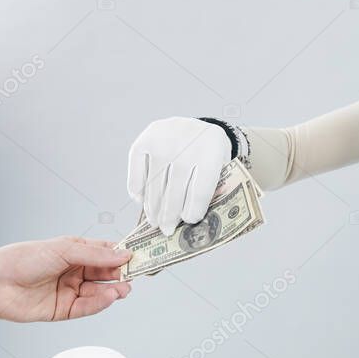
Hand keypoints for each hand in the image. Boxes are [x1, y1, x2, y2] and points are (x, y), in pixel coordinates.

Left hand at [0, 237, 131, 322]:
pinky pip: (87, 307)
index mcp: (76, 252)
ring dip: (114, 290)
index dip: (123, 255)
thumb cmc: (23, 259)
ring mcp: (70, 291)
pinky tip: (109, 297)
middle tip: (137, 275)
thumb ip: (96, 255)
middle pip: (106, 273)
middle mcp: (75, 271)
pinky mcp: (64, 310)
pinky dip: (100, 303)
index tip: (140, 256)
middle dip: (122, 274)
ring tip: (124, 289)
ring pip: (99, 292)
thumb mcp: (64, 249)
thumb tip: (124, 255)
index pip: (107, 253)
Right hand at [127, 117, 230, 234]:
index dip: (193, 212)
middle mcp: (186, 145)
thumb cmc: (210, 155)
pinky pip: (137, 171)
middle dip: (169, 215)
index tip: (188, 222)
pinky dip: (138, 189)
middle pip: (174, 190)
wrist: (199, 127)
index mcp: (211, 152)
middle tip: (166, 230)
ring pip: (155, 184)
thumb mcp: (221, 167)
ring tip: (154, 221)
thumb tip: (187, 221)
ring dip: (153, 207)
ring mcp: (162, 141)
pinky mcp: (144, 140)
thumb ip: (210, 188)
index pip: (199, 191)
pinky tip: (142, 201)